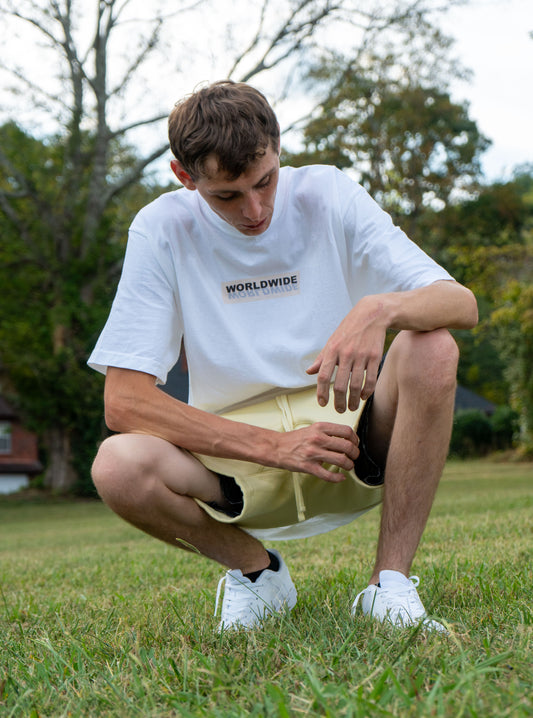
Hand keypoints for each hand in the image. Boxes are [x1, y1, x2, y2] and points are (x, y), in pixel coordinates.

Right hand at [274, 422, 359, 482]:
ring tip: (348, 466)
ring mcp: (313, 453)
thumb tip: (347, 439)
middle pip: (347, 446)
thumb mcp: (313, 428)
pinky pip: (328, 475)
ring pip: (341, 460)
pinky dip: (338, 478)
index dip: (355, 439)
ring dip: (349, 465)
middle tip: (354, 457)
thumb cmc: (295, 439)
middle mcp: (318, 439)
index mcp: (320, 427)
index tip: (355, 444)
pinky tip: (340, 477)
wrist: (276, 447)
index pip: (347, 431)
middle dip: (355, 454)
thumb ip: (329, 432)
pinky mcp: (308, 467)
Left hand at [306, 296, 386, 412]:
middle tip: (339, 410)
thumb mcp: (332, 341)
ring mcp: (361, 355)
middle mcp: (345, 354)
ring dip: (353, 400)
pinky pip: (371, 379)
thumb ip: (321, 358)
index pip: (323, 376)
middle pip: (339, 385)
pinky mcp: (375, 356)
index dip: (321, 392)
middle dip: (338, 402)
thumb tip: (309, 372)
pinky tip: (364, 397)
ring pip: (356, 385)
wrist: (371, 315)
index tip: (322, 403)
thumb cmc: (349, 330)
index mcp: (332, 350)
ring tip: (352, 408)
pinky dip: (367, 391)